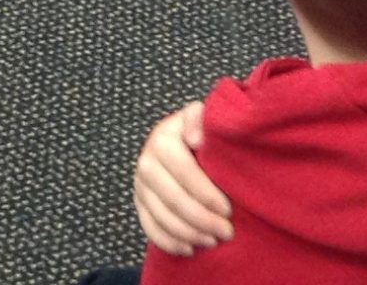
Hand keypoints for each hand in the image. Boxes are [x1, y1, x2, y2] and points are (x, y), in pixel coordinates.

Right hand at [134, 102, 232, 256]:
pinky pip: (150, 228)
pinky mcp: (139, 203)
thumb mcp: (201, 117)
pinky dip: (169, 242)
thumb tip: (195, 138)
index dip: (206, 194)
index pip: (183, 171)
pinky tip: (190, 249)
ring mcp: (140, 185)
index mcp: (162, 139)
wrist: (180, 141)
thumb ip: (199, 119)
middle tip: (226, 232)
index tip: (228, 209)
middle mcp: (146, 162)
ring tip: (213, 241)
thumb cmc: (199, 133)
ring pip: (161, 217)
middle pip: (172, 198)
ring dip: (189, 234)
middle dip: (201, 219)